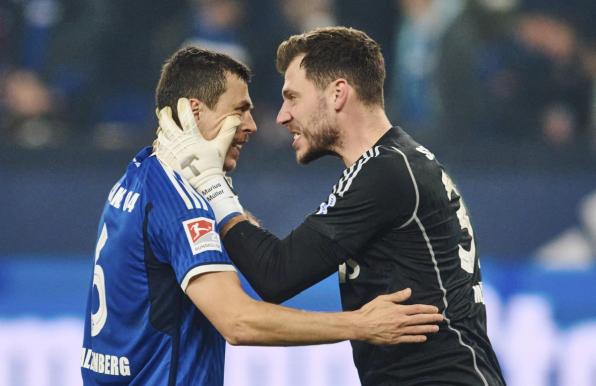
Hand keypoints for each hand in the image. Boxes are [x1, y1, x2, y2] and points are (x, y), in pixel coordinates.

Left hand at [155, 98, 243, 224]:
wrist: (203, 186)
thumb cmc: (212, 166)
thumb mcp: (220, 147)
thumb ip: (227, 131)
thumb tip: (235, 117)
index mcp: (192, 136)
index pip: (185, 115)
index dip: (183, 105)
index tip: (182, 101)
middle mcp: (179, 141)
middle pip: (167, 122)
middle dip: (165, 114)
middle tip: (166, 110)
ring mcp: (170, 151)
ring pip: (160, 133)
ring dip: (161, 127)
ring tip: (163, 125)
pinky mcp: (164, 160)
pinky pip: (157, 147)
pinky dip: (159, 142)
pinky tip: (161, 141)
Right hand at [355, 288, 442, 344]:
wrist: (361, 325)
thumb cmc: (370, 311)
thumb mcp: (383, 299)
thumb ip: (397, 296)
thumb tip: (409, 291)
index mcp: (399, 310)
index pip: (417, 309)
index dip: (427, 309)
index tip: (435, 309)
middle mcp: (401, 320)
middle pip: (420, 319)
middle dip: (432, 319)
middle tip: (441, 319)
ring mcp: (399, 331)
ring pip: (417, 330)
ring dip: (427, 329)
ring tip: (436, 328)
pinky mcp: (395, 339)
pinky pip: (409, 339)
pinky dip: (417, 339)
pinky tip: (424, 338)